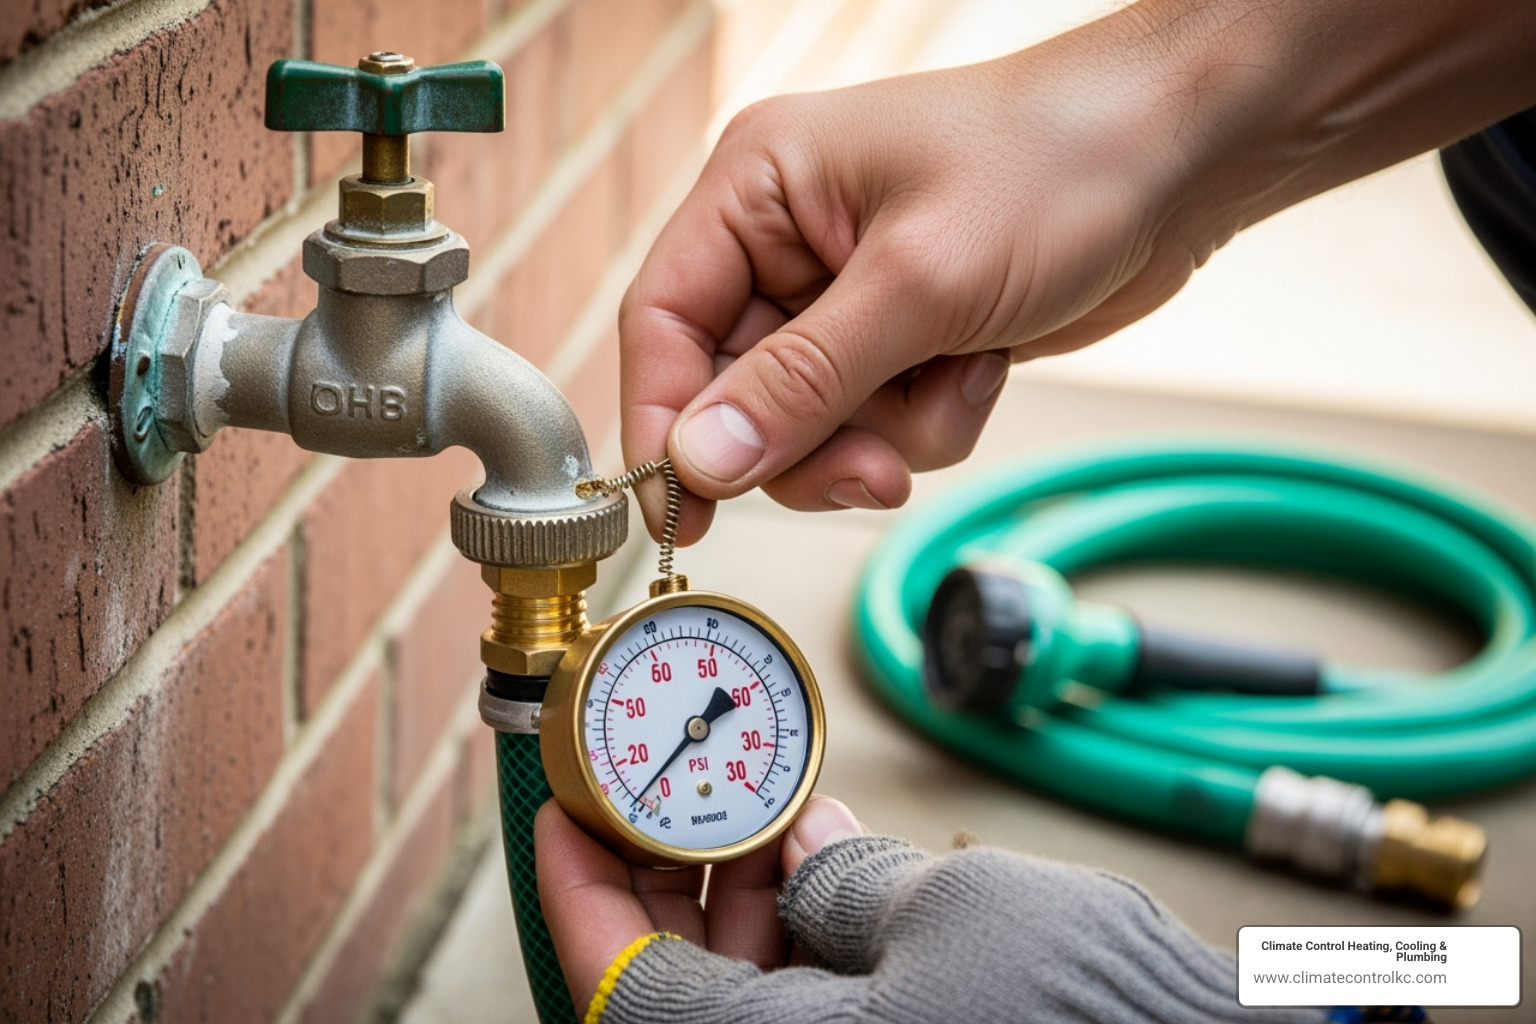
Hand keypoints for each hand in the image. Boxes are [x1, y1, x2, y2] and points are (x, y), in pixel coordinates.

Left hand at [538, 796, 1327, 1023]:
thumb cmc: (1089, 1019)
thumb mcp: (947, 911)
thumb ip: (843, 881)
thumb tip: (801, 853)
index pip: (616, 978)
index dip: (577, 883)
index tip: (560, 807)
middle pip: (670, 984)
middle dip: (658, 874)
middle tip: (654, 782)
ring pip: (743, 991)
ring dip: (736, 893)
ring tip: (744, 797)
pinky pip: (815, 1002)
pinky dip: (805, 928)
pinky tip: (817, 848)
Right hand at [621, 14, 1195, 540]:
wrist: (1179, 156)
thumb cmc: (1056, 163)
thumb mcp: (917, 282)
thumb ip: (800, 382)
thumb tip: (699, 462)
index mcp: (756, 191)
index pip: (661, 323)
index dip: (665, 423)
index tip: (683, 511)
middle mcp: (786, 246)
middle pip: (736, 395)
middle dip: (813, 442)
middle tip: (875, 468)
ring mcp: (845, 298)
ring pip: (813, 427)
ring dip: (888, 432)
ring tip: (956, 378)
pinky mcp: (901, 338)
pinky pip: (878, 426)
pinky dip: (930, 420)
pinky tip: (982, 363)